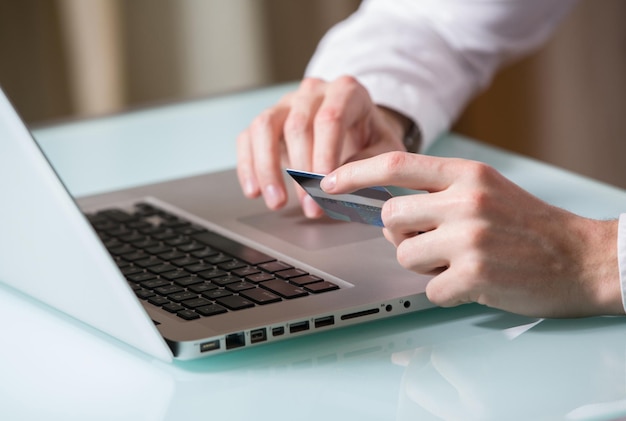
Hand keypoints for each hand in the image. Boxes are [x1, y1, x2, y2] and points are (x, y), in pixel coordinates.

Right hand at [236, 76, 407, 217]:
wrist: (359, 128)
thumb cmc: (372, 140)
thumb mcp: (385, 150)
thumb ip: (368, 164)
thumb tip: (339, 183)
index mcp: (347, 91)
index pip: (330, 118)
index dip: (324, 155)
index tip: (323, 186)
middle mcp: (313, 91)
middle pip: (297, 126)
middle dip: (301, 172)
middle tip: (310, 207)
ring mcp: (286, 103)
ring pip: (265, 126)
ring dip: (267, 168)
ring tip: (277, 202)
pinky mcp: (267, 120)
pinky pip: (248, 138)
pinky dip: (248, 167)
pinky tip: (255, 191)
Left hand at [321, 152, 623, 317]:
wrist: (582, 258)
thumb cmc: (529, 225)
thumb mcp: (486, 189)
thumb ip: (440, 191)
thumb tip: (388, 206)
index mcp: (467, 175)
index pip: (394, 164)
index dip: (354, 172)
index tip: (329, 181)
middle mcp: (465, 201)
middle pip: (391, 218)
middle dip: (400, 236)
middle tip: (429, 242)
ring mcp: (470, 238)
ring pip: (404, 256)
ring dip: (424, 266)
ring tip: (458, 262)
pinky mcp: (475, 275)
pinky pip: (430, 289)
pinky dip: (445, 291)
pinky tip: (474, 282)